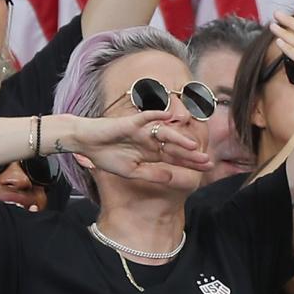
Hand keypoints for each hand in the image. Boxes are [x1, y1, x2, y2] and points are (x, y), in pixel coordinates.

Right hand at [66, 105, 213, 184]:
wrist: (86, 144)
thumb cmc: (106, 157)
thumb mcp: (131, 172)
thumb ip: (151, 175)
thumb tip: (171, 178)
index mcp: (151, 153)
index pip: (175, 158)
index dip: (190, 163)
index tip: (206, 169)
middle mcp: (151, 141)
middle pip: (175, 147)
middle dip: (191, 154)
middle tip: (208, 161)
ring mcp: (143, 131)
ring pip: (165, 133)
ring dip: (179, 138)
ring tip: (193, 146)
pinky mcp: (131, 122)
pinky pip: (147, 117)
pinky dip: (157, 115)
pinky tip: (170, 117)